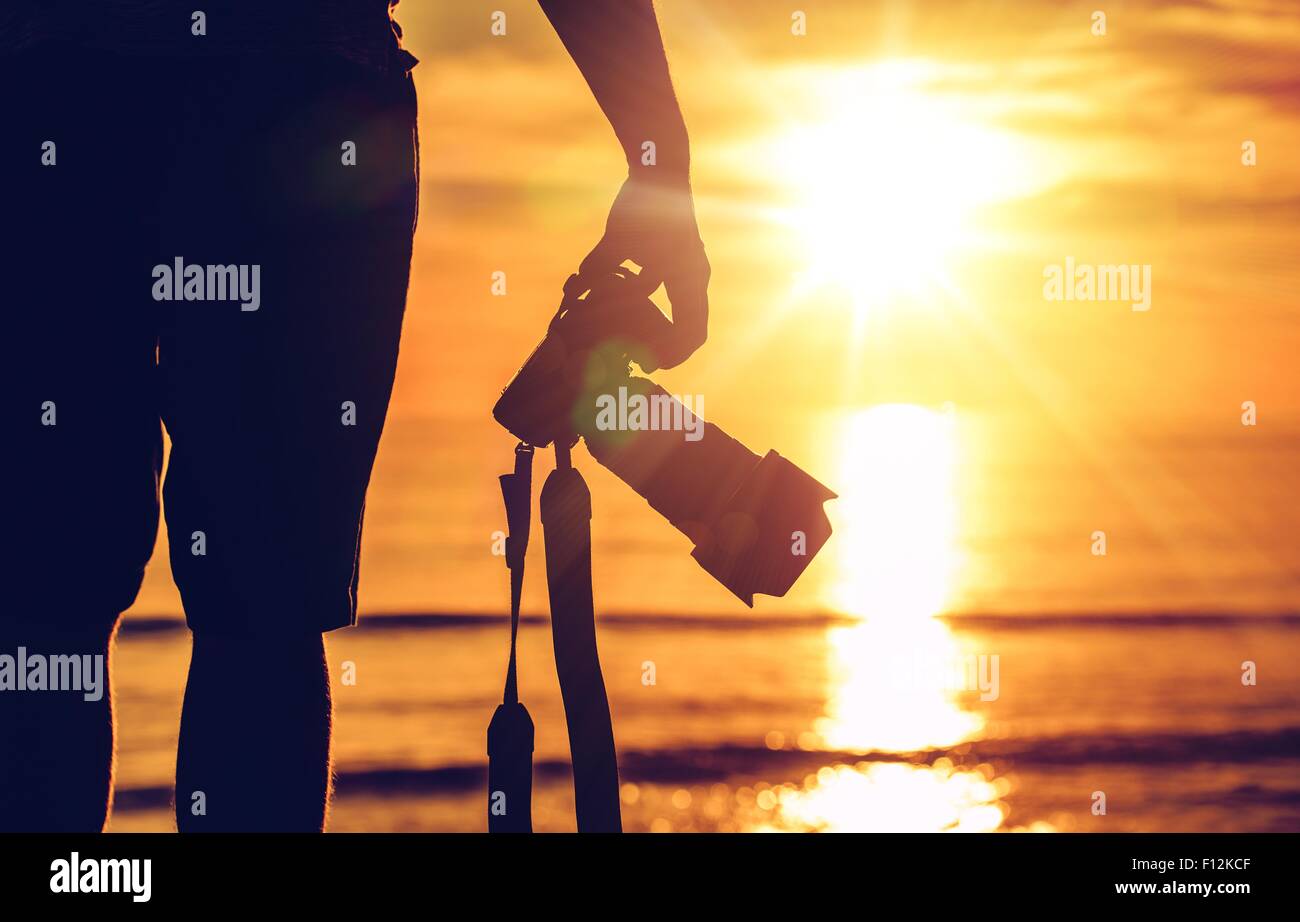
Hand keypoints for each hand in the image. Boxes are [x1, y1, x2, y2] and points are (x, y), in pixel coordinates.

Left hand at [578, 173, 709, 370]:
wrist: (661, 170)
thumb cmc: (643, 206)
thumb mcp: (616, 241)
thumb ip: (598, 269)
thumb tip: (575, 294)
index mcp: (686, 280)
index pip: (691, 332)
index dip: (674, 355)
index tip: (653, 366)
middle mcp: (695, 276)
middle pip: (694, 327)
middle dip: (673, 347)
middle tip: (648, 361)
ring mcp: (691, 266)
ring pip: (688, 310)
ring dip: (669, 327)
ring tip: (643, 338)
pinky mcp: (682, 256)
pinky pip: (679, 292)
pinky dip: (664, 305)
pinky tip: (638, 304)